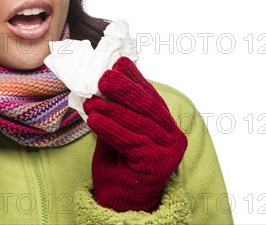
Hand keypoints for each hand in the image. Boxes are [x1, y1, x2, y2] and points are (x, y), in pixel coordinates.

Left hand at [82, 57, 187, 212]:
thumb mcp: (115, 132)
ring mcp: (168, 151)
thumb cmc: (119, 165)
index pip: (150, 95)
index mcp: (166, 124)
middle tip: (103, 77)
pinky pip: (130, 141)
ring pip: (137, 122)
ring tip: (91, 100)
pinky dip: (110, 128)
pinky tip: (94, 120)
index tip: (118, 62)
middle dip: (124, 88)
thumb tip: (100, 84)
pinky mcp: (157, 164)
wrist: (121, 202)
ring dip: (111, 109)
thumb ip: (114, 111)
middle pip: (147, 105)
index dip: (134, 78)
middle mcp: (173, 136)